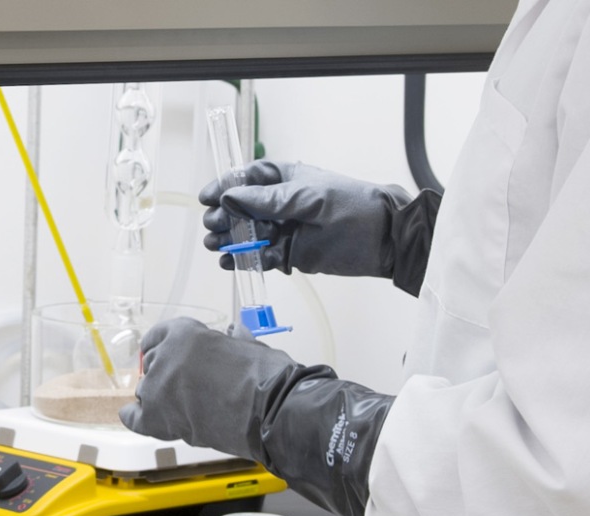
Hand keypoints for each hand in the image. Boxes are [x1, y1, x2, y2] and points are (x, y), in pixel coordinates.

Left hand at [119, 317, 296, 459]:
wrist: (270, 410)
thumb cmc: (267, 377)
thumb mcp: (249, 346)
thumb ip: (234, 340)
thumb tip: (237, 333)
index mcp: (185, 332)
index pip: (158, 337)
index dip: (162, 349)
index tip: (164, 355)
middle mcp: (166, 355)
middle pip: (153, 366)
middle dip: (165, 375)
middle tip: (184, 389)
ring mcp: (158, 387)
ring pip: (146, 391)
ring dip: (159, 399)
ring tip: (181, 409)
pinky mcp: (157, 417)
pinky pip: (134, 417)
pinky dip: (134, 417)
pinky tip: (134, 416)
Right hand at [200, 160, 414, 279]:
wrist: (382, 238)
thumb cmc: (351, 206)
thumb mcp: (308, 197)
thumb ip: (270, 200)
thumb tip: (232, 197)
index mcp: (285, 180)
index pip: (246, 179)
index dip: (225, 187)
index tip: (207, 197)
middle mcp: (281, 204)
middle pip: (242, 209)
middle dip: (225, 217)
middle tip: (214, 227)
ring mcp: (285, 230)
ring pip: (249, 235)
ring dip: (231, 240)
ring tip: (217, 247)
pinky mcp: (290, 255)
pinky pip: (262, 257)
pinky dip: (247, 260)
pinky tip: (232, 262)